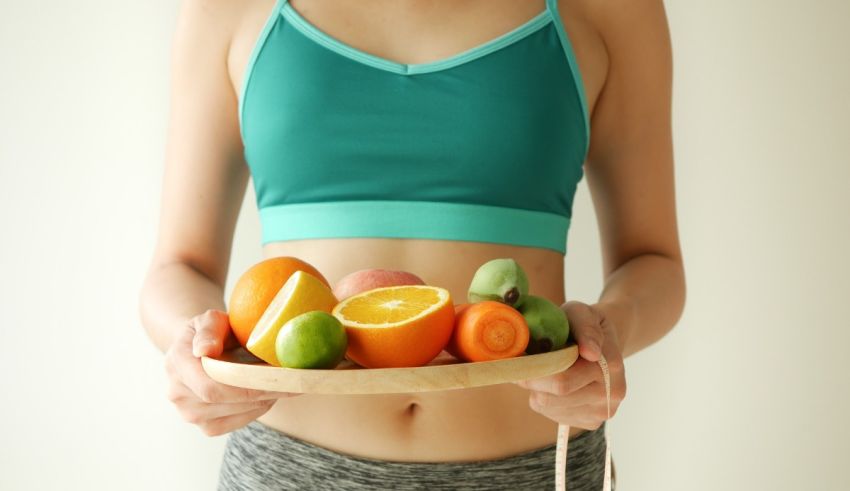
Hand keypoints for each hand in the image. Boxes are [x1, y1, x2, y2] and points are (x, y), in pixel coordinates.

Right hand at [163, 309, 301, 435]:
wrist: (199, 348)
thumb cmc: (211, 331)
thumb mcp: (210, 319)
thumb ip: (209, 330)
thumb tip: (204, 349)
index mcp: (177, 363)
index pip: (211, 387)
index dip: (245, 386)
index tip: (274, 377)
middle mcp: (177, 393)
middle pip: (225, 402)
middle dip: (261, 392)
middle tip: (291, 382)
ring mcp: (189, 413)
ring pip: (234, 415)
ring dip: (262, 401)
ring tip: (280, 384)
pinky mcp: (205, 426)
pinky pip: (235, 424)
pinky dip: (255, 411)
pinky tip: (266, 395)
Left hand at [512, 301, 626, 429]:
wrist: (602, 343)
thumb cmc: (584, 325)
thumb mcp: (581, 313)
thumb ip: (584, 327)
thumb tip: (590, 352)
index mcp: (611, 365)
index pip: (564, 381)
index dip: (535, 371)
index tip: (519, 358)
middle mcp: (612, 393)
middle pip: (555, 396)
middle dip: (533, 380)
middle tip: (523, 363)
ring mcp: (603, 411)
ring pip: (550, 407)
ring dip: (538, 389)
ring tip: (546, 370)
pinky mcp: (591, 422)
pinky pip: (554, 415)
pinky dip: (545, 399)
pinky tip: (554, 385)